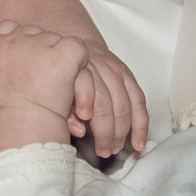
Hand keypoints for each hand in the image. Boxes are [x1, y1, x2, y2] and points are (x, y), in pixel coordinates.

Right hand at [0, 21, 91, 135]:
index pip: (11, 27)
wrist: (18, 124)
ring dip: (61, 62)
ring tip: (60, 89)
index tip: (27, 63)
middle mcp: (18, 37)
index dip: (23, 43)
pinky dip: (80, 63)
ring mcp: (42, 43)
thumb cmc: (4, 113)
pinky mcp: (63, 54)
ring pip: (58, 42)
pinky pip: (78, 48)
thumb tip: (11, 59)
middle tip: (46, 81)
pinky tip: (73, 82)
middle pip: (38, 35)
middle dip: (44, 55)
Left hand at [68, 39, 148, 157]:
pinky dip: (141, 124)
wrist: (74, 45)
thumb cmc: (60, 71)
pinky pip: (139, 101)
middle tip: (102, 150)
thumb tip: (78, 130)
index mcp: (78, 69)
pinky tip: (138, 141)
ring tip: (115, 148)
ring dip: (122, 131)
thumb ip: (64, 110)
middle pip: (107, 103)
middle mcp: (99, 68)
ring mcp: (115, 70)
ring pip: (124, 104)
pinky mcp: (127, 74)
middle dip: (107, 132)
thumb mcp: (54, 88)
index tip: (85, 135)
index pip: (88, 94)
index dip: (89, 115)